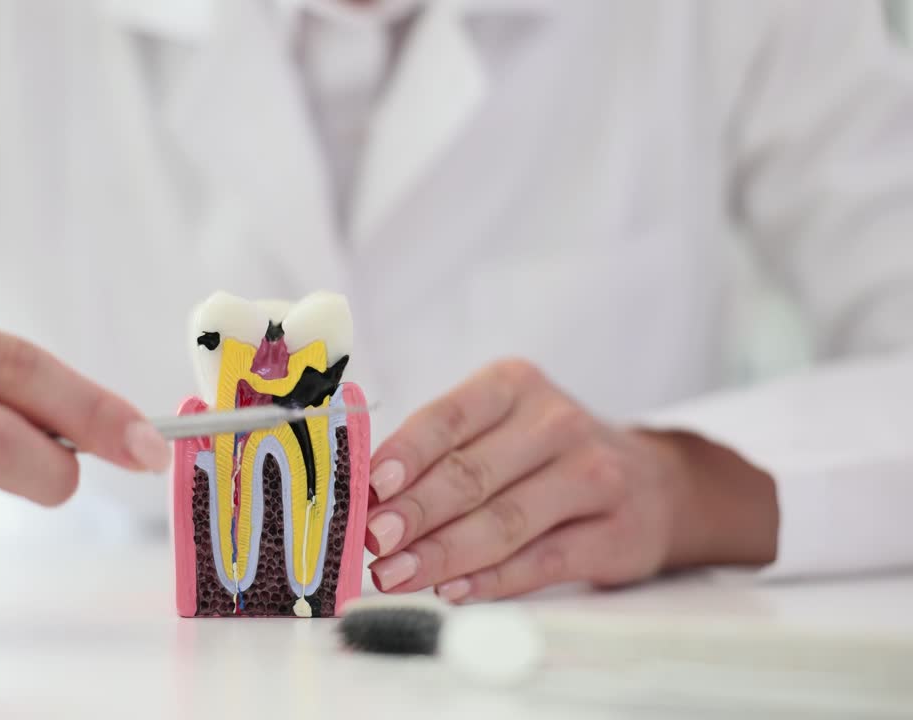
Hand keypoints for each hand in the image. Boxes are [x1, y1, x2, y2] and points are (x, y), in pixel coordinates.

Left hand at [364, 359, 777, 602]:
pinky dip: (492, 581)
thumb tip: (366, 496)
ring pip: (504, 521)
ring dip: (442, 553)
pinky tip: (452, 591)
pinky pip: (542, 562)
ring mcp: (593, 477)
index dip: (405, 454)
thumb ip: (440, 452)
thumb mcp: (500, 426)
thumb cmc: (546, 455)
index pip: (449, 417)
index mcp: (514, 385)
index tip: (368, 487)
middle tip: (371, 541)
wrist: (656, 483)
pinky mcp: (615, 534)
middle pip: (472, 473)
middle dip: (414, 512)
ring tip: (396, 574)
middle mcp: (557, 423)